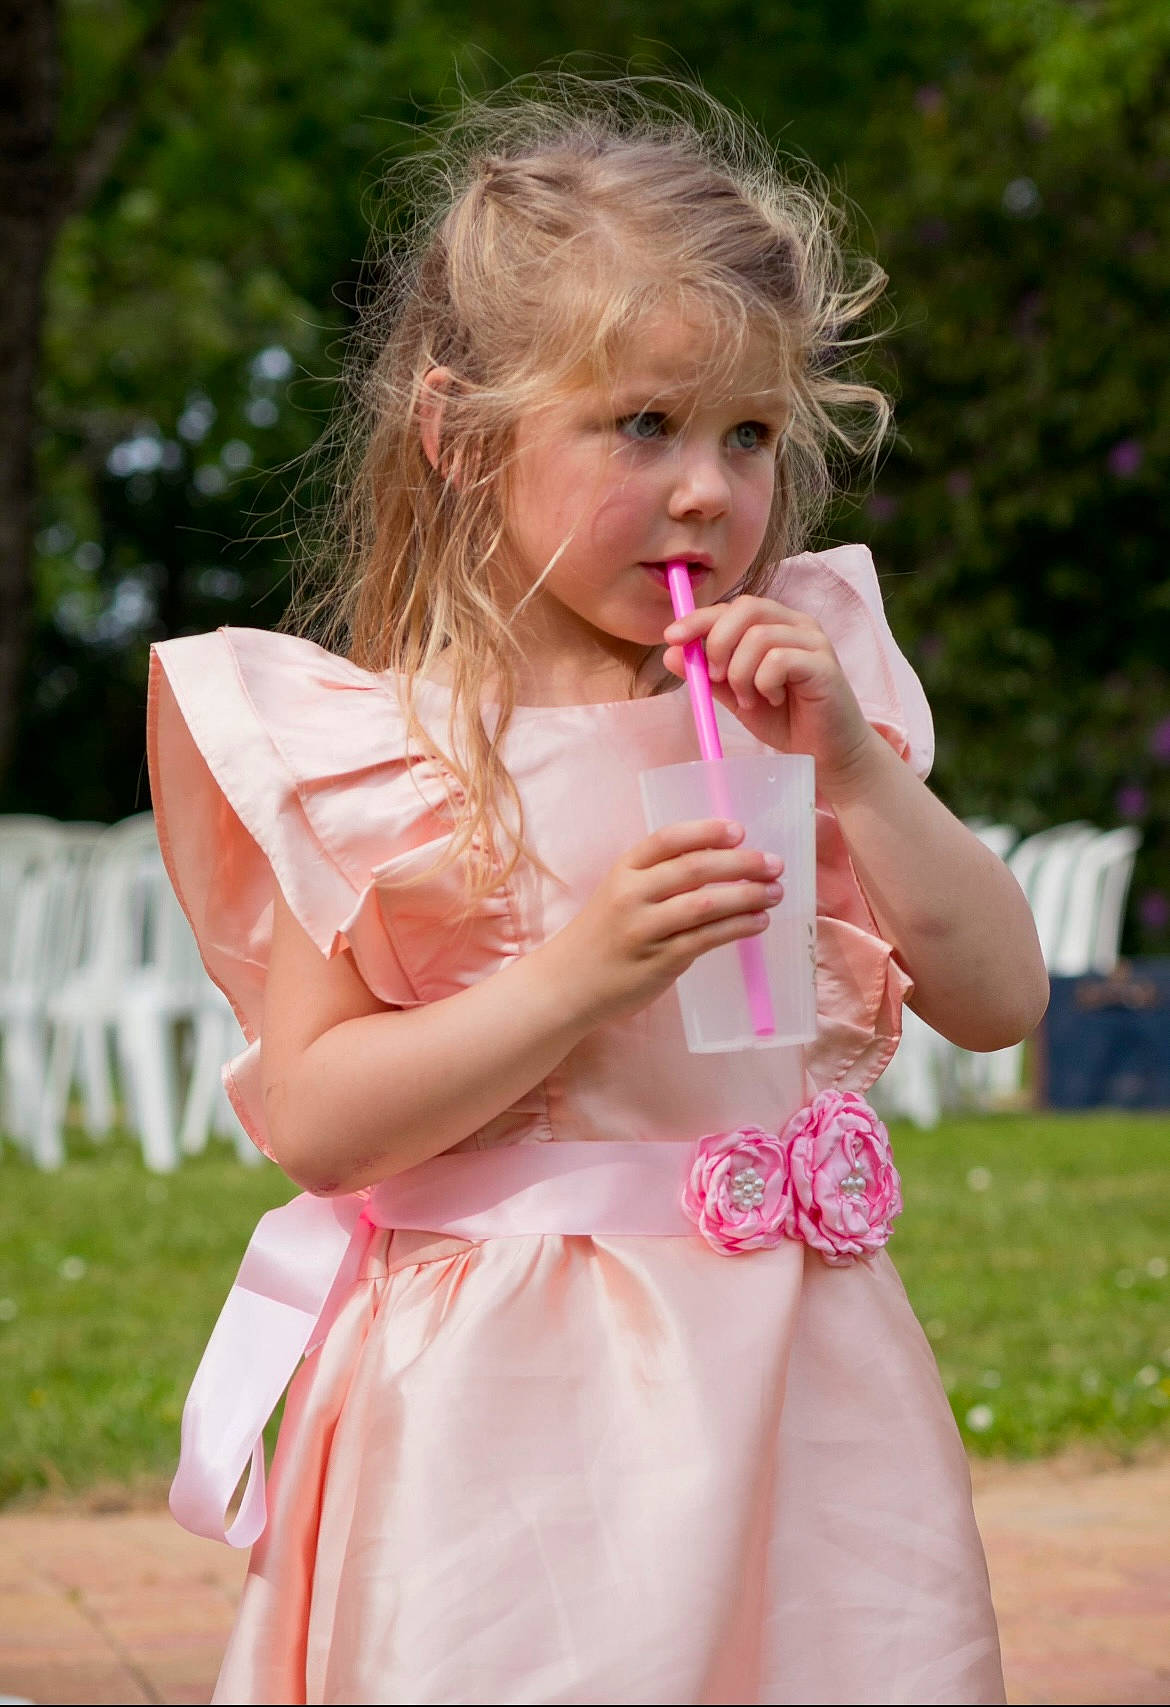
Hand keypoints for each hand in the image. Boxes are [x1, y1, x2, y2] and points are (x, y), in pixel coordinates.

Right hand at [542, 818, 783, 1027]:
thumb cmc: (604, 933)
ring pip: (705, 904)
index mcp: (624, 870)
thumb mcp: (620, 893)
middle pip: (694, 869)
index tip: (739, 830)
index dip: (706, 831)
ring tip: (775, 892)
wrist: (568, 982)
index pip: (667, 839)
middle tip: (774, 864)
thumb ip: (659, 876)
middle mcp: (632, 895)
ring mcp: (645, 929)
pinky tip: (758, 921)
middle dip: (741, 863)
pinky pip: (706, 939)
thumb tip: (723, 860)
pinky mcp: (659, 961)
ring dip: (747, 896)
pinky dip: (737, 927)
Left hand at [662, 595, 878, 792]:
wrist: (826, 754)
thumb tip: (670, 653)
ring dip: (741, 673)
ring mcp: (814, 642)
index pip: (733, 607)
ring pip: (758, 637)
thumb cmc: (786, 720)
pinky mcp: (824, 665)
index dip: (699, 618)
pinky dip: (763, 683)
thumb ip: (708, 673)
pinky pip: (778, 660)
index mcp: (776, 624)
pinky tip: (774, 699)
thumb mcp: (737, 695)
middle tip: (716, 677)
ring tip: (750, 699)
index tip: (671, 637)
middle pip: (746, 608)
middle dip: (718, 643)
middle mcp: (797, 624)